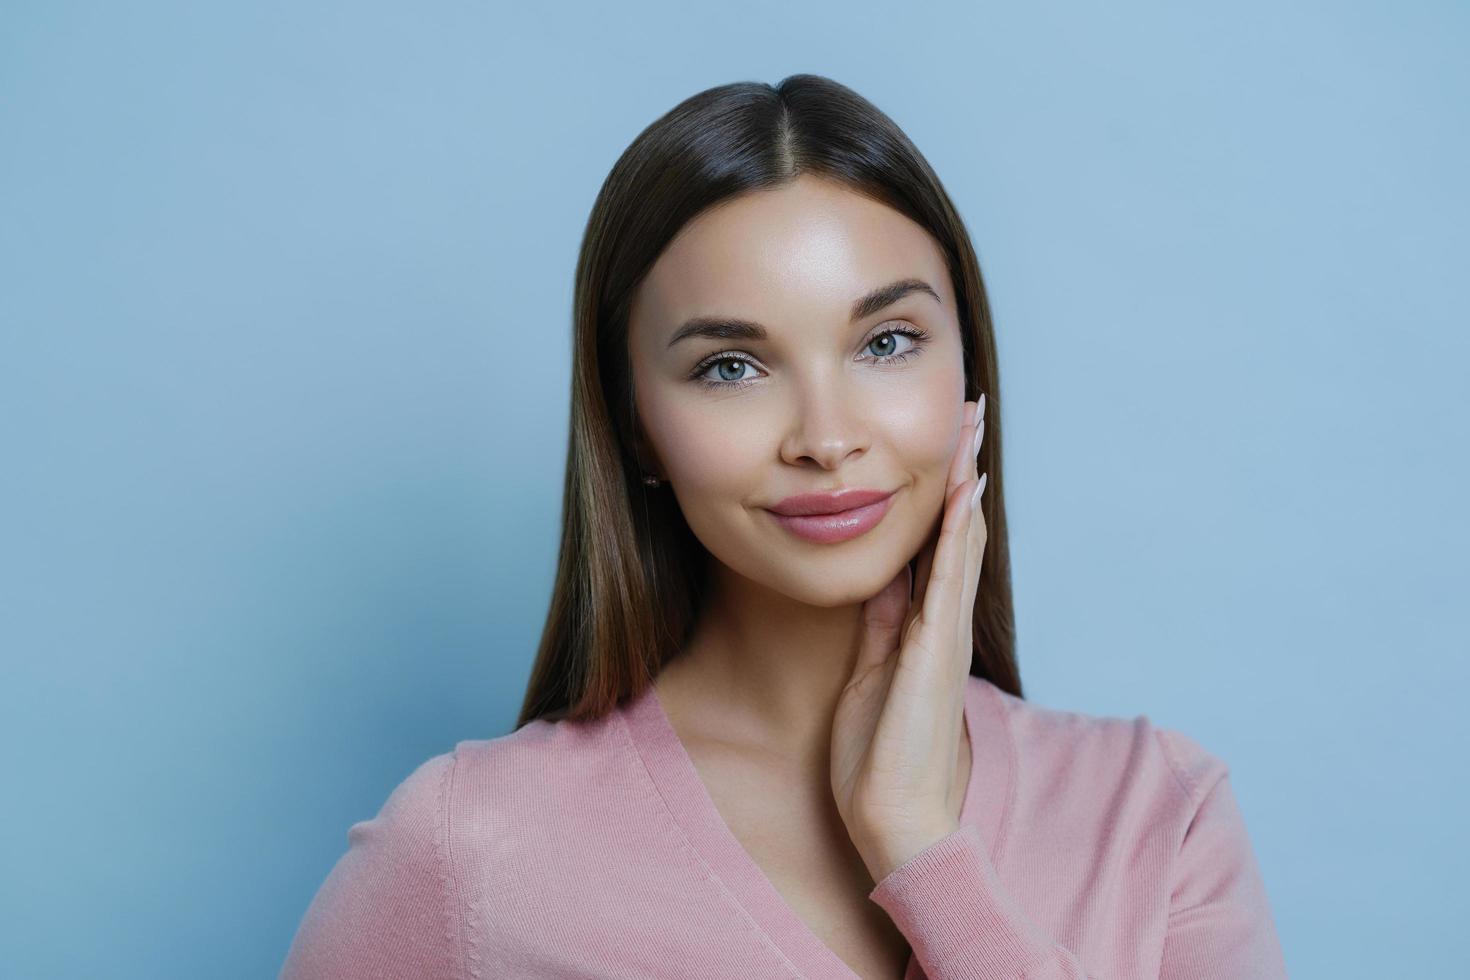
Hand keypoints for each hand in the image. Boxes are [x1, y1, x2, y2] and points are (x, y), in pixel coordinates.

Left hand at [830, 393, 988, 884]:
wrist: (895, 818)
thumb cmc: (880, 759)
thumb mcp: (871, 674)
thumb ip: (881, 626)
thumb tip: (882, 579)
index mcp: (924, 629)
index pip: (937, 545)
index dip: (942, 492)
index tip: (945, 443)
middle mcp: (943, 624)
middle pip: (957, 531)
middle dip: (962, 470)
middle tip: (970, 413)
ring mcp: (944, 635)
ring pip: (960, 543)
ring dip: (965, 483)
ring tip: (972, 430)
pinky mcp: (934, 651)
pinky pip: (948, 579)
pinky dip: (957, 532)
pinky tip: (965, 492)